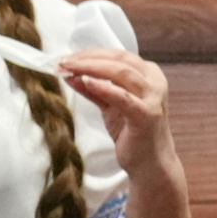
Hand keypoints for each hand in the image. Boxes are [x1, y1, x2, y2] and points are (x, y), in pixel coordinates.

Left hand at [58, 49, 173, 173]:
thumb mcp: (110, 107)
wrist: (151, 164)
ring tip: (68, 68)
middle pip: (119, 60)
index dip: (90, 54)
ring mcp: (153, 98)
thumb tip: (70, 75)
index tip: (66, 57)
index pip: (117, 55)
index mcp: (148, 75)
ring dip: (91, 68)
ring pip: (121, 73)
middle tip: (62, 61)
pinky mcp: (146, 115)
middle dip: (88, 58)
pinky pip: (123, 98)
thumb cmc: (132, 133)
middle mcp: (154, 82)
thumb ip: (93, 90)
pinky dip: (103, 88)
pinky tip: (84, 82)